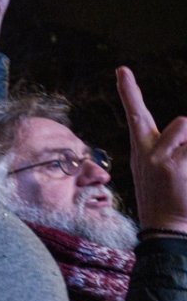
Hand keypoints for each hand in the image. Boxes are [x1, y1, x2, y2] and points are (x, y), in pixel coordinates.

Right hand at [117, 67, 186, 234]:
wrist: (166, 230)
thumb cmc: (169, 200)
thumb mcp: (161, 170)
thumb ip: (170, 148)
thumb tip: (182, 124)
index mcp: (142, 151)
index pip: (136, 114)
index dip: (128, 91)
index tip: (122, 70)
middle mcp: (147, 152)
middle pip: (182, 123)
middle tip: (184, 166)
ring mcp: (160, 159)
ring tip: (186, 174)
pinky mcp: (176, 166)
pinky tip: (186, 179)